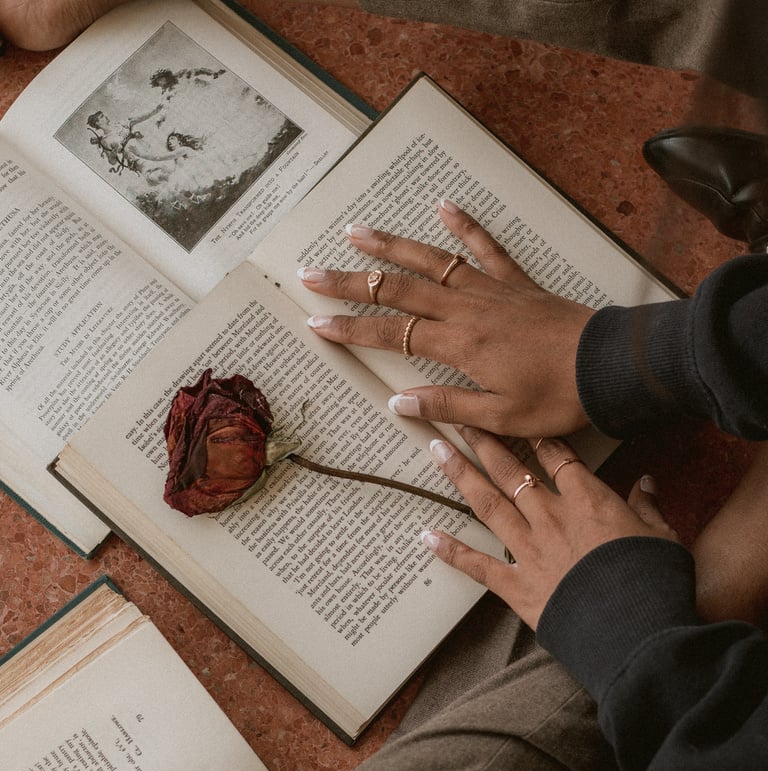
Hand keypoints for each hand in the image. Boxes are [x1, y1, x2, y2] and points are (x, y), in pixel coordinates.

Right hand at [300, 199, 593, 437]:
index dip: (350, 329)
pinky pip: (484, 246)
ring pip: (430, 261)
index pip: (392, 334)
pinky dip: (463, 224)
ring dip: (390, 246)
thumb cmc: (556, 398)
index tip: (315, 323)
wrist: (607, 366)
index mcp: (459, 345)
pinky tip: (443, 205)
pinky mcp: (516, 282)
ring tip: (355, 231)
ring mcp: (491, 289)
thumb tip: (399, 401)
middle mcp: (467, 309)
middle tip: (311, 273)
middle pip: (397, 291)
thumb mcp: (499, 417)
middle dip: (351, 283)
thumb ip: (447, 406)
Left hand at [422, 429, 678, 628]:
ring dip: (461, 475)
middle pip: (513, 470)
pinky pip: (477, 565)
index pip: (558, 458)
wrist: (633, 626)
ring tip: (436, 450)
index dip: (536, 438)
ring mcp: (529, 550)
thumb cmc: (654, 581)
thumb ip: (649, 507)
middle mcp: (551, 517)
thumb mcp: (663, 536)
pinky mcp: (516, 586)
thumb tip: (646, 484)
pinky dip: (451, 551)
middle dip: (485, 442)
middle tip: (460, 421)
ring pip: (488, 504)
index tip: (517, 420)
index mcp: (589, 501)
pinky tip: (425, 536)